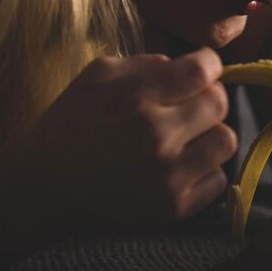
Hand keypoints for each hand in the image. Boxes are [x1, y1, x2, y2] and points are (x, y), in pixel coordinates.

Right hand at [22, 47, 237, 231]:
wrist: (45, 188)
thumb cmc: (70, 124)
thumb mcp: (96, 74)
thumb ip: (145, 62)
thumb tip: (183, 66)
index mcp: (136, 96)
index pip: (202, 70)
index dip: (208, 64)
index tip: (200, 68)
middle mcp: (157, 135)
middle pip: (219, 103)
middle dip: (208, 96)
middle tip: (190, 103)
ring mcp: (168, 175)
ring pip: (226, 141)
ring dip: (210, 134)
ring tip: (187, 137)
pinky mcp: (173, 207)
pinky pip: (218, 180)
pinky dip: (204, 171)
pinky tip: (179, 166)